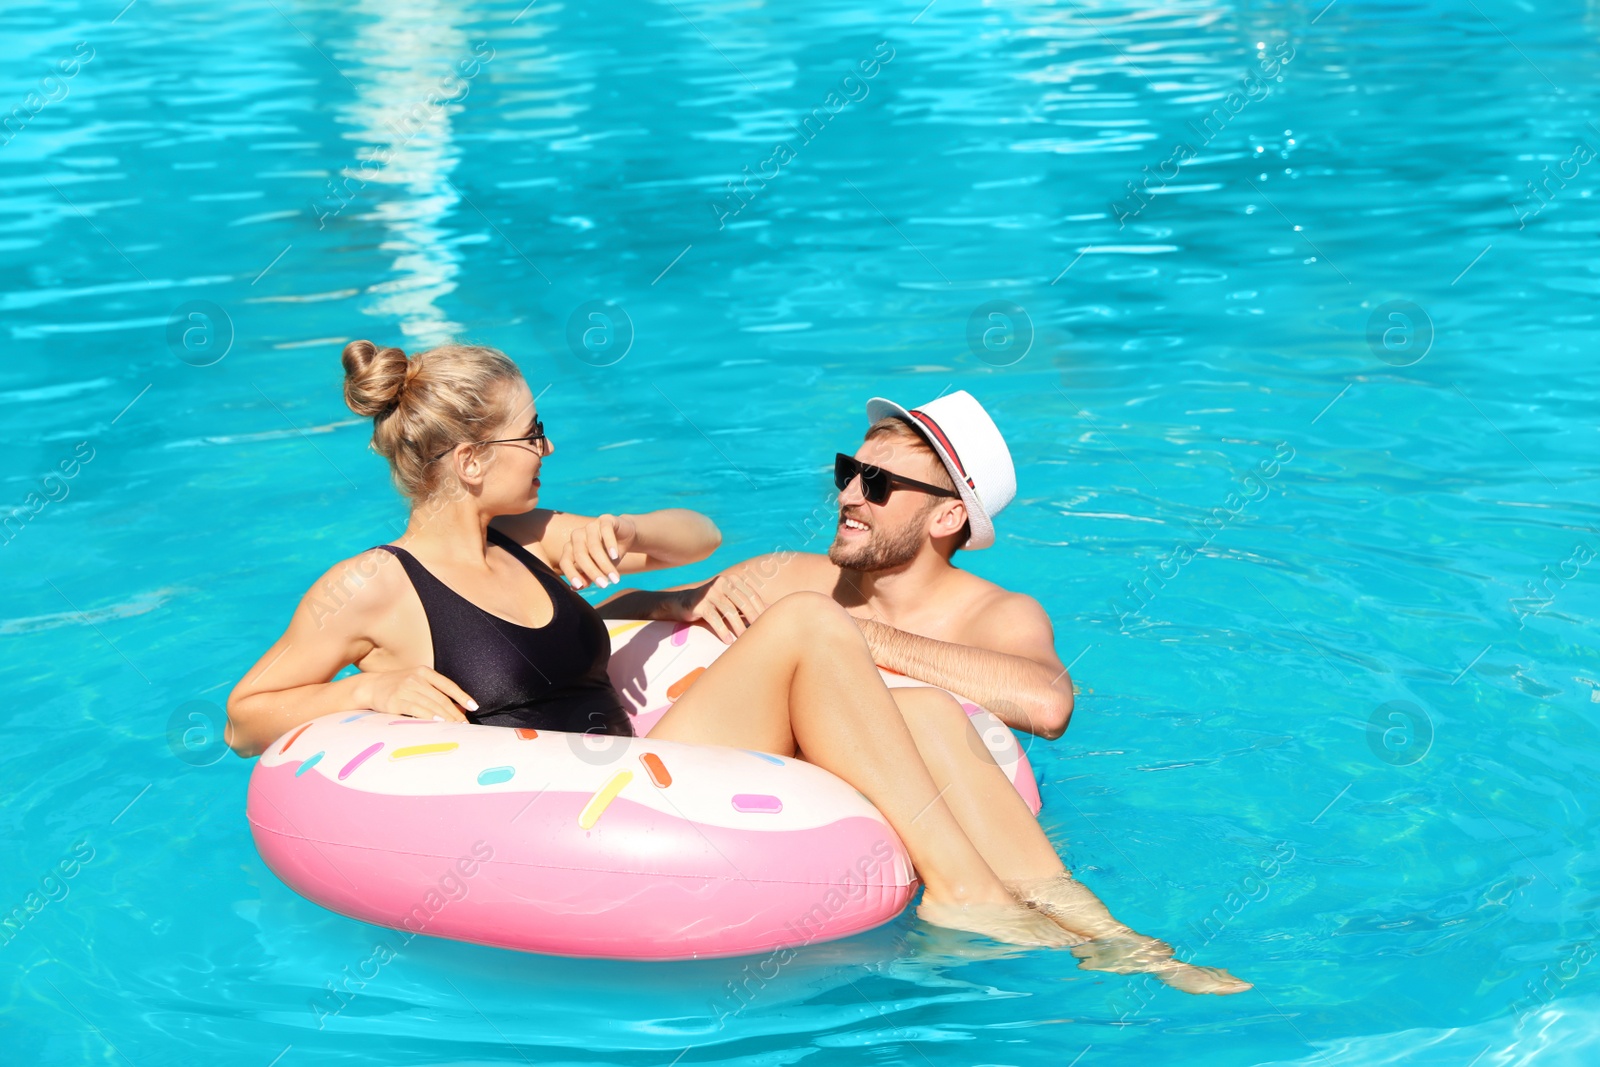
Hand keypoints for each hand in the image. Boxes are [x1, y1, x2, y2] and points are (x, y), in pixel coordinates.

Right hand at [359, 666, 475, 721]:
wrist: (370, 687)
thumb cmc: (398, 687)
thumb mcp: (417, 683)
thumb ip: (435, 692)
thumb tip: (460, 708)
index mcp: (424, 672)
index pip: (448, 685)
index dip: (462, 697)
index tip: (474, 707)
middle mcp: (416, 678)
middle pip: (441, 698)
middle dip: (455, 713)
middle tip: (465, 725)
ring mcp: (405, 688)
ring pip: (431, 705)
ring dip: (446, 718)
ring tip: (456, 727)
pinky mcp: (395, 701)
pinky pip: (416, 709)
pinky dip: (429, 716)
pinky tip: (438, 722)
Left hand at [562, 513, 636, 589]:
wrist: (625, 536)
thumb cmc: (608, 555)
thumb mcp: (598, 568)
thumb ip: (587, 577)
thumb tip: (575, 588)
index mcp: (571, 548)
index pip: (565, 561)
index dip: (571, 573)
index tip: (581, 586)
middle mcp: (577, 536)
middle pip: (580, 555)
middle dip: (592, 571)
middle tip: (604, 585)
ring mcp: (590, 526)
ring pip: (593, 546)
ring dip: (604, 563)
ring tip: (614, 577)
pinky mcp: (605, 520)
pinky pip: (605, 531)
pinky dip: (610, 545)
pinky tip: (615, 556)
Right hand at [674, 573, 766, 643]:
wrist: (684, 602)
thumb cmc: (713, 603)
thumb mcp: (730, 599)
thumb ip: (746, 602)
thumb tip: (771, 610)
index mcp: (733, 580)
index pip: (751, 595)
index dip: (761, 609)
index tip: (768, 624)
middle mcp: (723, 583)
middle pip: (742, 602)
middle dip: (752, 618)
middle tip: (759, 633)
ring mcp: (710, 592)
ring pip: (729, 611)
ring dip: (738, 627)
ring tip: (744, 639)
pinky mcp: (700, 604)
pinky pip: (714, 618)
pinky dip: (722, 630)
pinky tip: (728, 640)